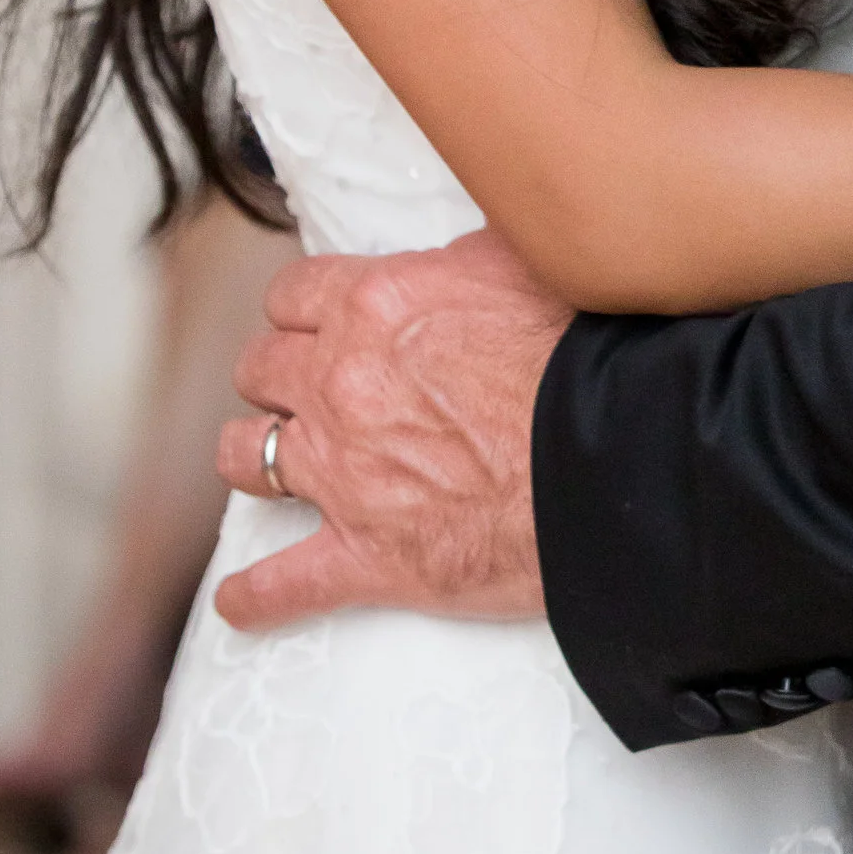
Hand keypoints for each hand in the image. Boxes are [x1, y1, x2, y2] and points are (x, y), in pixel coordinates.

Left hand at [213, 229, 569, 634]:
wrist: (611, 460)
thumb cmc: (580, 357)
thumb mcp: (524, 262)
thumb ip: (467, 253)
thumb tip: (455, 252)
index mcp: (373, 307)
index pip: (291, 295)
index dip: (302, 309)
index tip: (316, 323)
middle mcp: (340, 384)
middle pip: (260, 369)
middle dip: (277, 376)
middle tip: (303, 389)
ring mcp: (344, 475)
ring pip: (245, 458)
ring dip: (253, 457)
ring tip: (268, 465)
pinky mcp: (367, 556)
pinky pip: (282, 583)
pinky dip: (255, 597)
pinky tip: (241, 602)